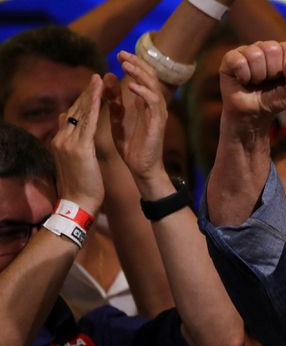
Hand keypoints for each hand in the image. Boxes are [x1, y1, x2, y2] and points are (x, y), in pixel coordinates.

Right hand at [50, 74, 105, 214]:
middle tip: (97, 77)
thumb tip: (65, 120)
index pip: (72, 116)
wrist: (78, 203)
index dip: (82, 102)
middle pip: (75, 111)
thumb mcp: (74, 160)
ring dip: (91, 95)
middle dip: (87, 94)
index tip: (91, 89)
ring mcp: (68, 142)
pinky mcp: (80, 148)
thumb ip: (70, 140)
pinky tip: (101, 94)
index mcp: (61, 141)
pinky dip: (94, 106)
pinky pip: (88, 122)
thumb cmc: (81, 186)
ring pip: (81, 113)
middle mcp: (61, 138)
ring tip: (99, 79)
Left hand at [105, 51, 167, 182]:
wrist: (140, 168)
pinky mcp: (158, 123)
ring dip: (140, 74)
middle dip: (136, 63)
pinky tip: (132, 86)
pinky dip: (144, 92)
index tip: (119, 54)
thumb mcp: (118, 118)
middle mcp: (154, 106)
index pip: (143, 76)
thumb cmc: (131, 145)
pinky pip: (153, 103)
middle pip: (151, 77)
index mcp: (145, 103)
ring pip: (154, 86)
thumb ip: (115, 99)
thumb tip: (108, 77)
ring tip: (126, 65)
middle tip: (121, 53)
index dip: (133, 63)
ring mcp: (158, 114)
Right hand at [219, 41, 285, 123]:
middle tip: (266, 82)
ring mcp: (247, 50)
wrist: (252, 114)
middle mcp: (264, 47)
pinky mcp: (230, 58)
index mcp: (282, 52)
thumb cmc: (273, 100)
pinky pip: (239, 61)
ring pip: (255, 55)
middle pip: (272, 49)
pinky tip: (243, 80)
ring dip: (257, 76)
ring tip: (255, 82)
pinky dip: (243, 76)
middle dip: (272, 72)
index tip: (282, 79)